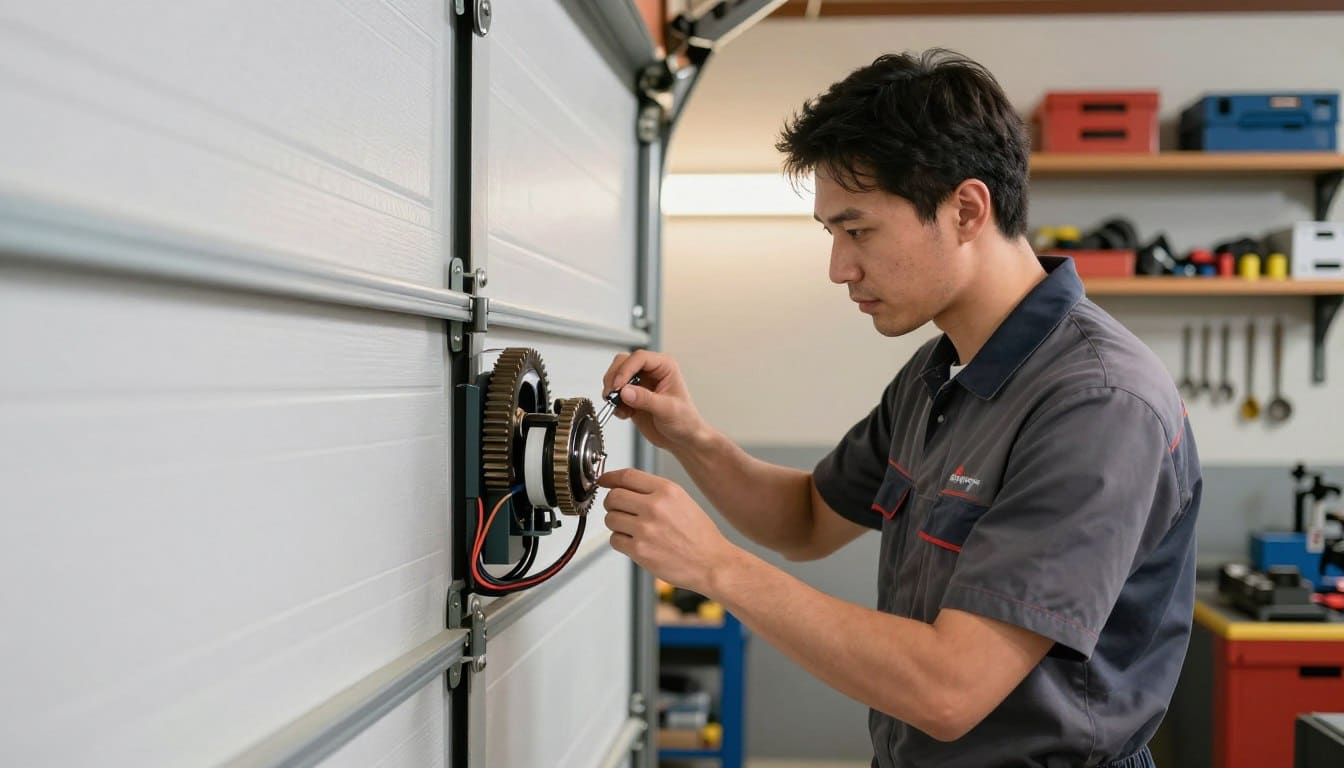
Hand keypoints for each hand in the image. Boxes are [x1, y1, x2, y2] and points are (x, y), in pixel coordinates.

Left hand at [599, 468, 735, 595]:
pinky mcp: (640, 551)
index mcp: (667, 490)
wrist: (712, 563)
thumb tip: (623, 485)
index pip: (627, 476)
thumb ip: (654, 491)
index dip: (610, 477)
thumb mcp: (682, 500)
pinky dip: (621, 541)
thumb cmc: (700, 535)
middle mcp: (655, 507)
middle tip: (619, 510)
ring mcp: (646, 529)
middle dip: (612, 503)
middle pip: (613, 497)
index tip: (604, 481)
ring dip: (616, 524)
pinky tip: (635, 542)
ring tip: (632, 529)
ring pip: (610, 519)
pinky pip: (614, 540)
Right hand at [601, 351, 707, 452]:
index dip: (626, 369)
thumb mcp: (667, 410)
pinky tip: (625, 414)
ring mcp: (640, 384)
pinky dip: (614, 403)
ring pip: (615, 376)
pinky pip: (615, 393)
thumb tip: (626, 391)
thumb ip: (646, 399)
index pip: (639, 358)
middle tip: (613, 394)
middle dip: (615, 378)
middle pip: (623, 362)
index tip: (619, 385)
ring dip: (612, 391)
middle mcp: (650, 372)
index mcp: (664, 367)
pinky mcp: (631, 397)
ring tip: (619, 406)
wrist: (682, 439)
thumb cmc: (685, 421)